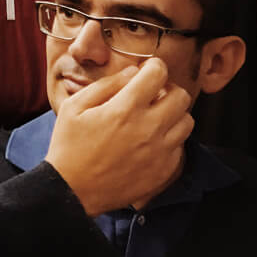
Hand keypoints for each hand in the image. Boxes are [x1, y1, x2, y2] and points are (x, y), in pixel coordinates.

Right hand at [45, 58, 193, 215]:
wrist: (73, 190)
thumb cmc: (69, 146)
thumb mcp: (75, 107)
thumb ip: (105, 85)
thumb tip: (132, 72)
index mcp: (125, 109)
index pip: (158, 74)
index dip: (153, 66)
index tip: (146, 70)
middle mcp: (149, 128)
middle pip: (180, 96)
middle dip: (167, 88)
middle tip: (151, 94)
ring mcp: (160, 151)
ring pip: (186, 120)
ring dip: (173, 113)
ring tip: (153, 117)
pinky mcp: (164, 169)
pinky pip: (180, 145)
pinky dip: (170, 138)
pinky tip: (150, 140)